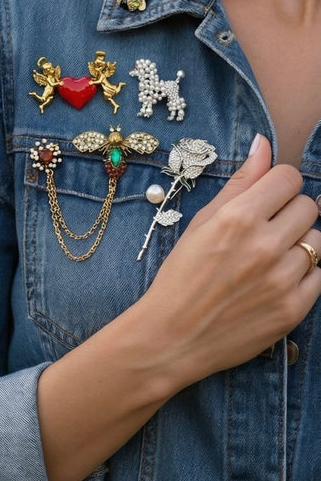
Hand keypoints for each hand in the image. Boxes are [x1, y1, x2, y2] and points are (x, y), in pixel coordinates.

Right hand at [139, 134, 320, 387]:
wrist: (174, 336)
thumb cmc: (182, 275)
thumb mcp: (203, 222)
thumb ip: (240, 182)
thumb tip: (264, 144)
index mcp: (239, 218)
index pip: (289, 178)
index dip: (278, 184)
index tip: (267, 197)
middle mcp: (266, 245)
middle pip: (308, 206)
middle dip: (290, 212)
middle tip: (267, 229)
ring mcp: (284, 279)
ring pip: (318, 241)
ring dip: (299, 244)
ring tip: (270, 258)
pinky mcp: (295, 308)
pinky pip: (320, 275)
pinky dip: (304, 274)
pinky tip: (276, 279)